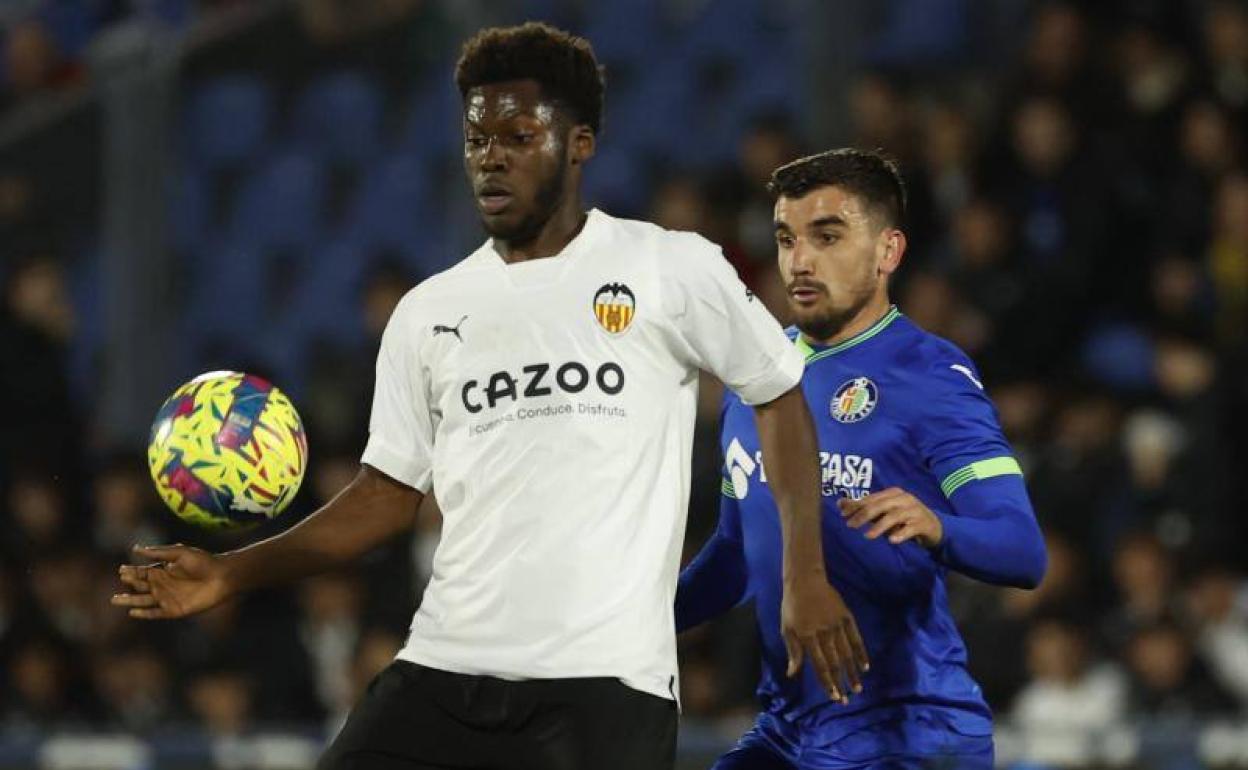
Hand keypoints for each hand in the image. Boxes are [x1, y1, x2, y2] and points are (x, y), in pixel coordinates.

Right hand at [111, 544, 233, 619]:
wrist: (223, 577)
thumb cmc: (204, 562)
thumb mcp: (180, 553)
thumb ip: (159, 553)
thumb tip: (135, 548)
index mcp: (164, 570)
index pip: (143, 572)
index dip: (132, 571)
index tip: (121, 569)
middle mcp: (164, 585)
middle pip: (140, 586)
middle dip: (129, 584)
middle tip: (119, 581)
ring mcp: (168, 598)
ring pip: (143, 600)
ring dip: (130, 600)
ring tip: (115, 600)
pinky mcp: (174, 610)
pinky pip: (155, 613)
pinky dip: (144, 613)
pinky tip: (133, 612)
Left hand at [781, 575, 869, 703]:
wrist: (805, 580)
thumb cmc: (792, 606)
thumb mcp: (786, 628)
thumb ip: (793, 652)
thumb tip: (792, 674)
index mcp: (807, 637)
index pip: (820, 665)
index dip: (828, 682)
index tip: (834, 696)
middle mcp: (824, 633)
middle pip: (835, 662)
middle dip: (841, 682)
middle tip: (847, 699)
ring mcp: (837, 624)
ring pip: (847, 653)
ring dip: (853, 672)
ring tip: (858, 688)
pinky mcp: (847, 617)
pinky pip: (856, 638)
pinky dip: (861, 652)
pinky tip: (865, 666)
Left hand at [838, 488, 942, 547]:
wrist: (934, 527)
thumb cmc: (903, 518)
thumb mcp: (884, 512)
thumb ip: (865, 508)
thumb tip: (840, 504)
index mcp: (893, 493)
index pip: (871, 498)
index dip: (856, 505)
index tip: (843, 515)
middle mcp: (904, 499)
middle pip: (881, 505)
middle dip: (864, 514)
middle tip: (850, 525)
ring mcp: (914, 510)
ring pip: (894, 516)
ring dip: (880, 526)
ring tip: (868, 536)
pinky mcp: (923, 523)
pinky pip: (910, 528)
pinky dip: (901, 534)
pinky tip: (892, 540)